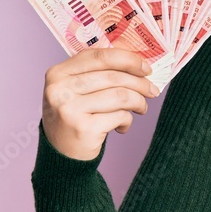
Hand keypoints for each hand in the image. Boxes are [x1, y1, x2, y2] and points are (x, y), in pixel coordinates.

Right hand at [41, 48, 159, 160]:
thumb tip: (139, 63)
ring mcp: (69, 109)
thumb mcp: (77, 90)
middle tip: (152, 91)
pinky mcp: (83, 128)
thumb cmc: (76, 117)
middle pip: (113, 76)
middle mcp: (59, 89)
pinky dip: (127, 120)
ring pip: (120, 96)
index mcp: (58, 73)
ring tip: (141, 108)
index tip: (146, 68)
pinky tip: (122, 126)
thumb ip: (98, 73)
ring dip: (138, 102)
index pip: (99, 56)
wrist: (62, 155)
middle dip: (140, 83)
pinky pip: (120, 116)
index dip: (128, 59)